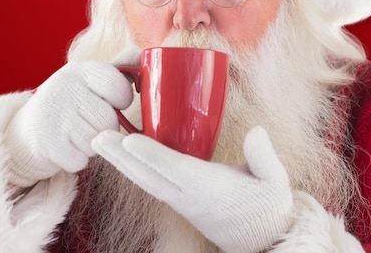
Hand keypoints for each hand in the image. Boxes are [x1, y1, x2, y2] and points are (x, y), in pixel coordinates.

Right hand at [6, 60, 132, 186]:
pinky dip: (77, 159)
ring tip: (77, 134)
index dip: (121, 101)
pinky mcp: (45, 142)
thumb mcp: (93, 80)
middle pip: (110, 121)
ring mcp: (52, 114)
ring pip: (96, 142)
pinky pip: (80, 160)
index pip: (120, 88)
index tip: (109, 101)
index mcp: (81, 69)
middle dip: (105, 128)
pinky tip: (65, 146)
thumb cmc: (73, 103)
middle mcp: (64, 86)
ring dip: (92, 145)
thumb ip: (122, 67)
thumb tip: (146, 55)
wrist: (28, 129)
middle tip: (88, 121)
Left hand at [92, 126, 293, 252]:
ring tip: (99, 142)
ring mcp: (180, 199)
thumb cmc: (266, 206)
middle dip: (121, 157)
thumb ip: (264, 157)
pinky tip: (120, 152)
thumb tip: (256, 131)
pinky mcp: (178, 199)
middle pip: (148, 176)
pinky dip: (133, 167)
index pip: (175, 170)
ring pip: (144, 180)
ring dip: (120, 162)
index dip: (151, 155)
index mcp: (209, 188)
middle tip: (96, 137)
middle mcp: (188, 195)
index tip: (129, 140)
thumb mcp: (274, 182)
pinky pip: (150, 182)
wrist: (259, 240)